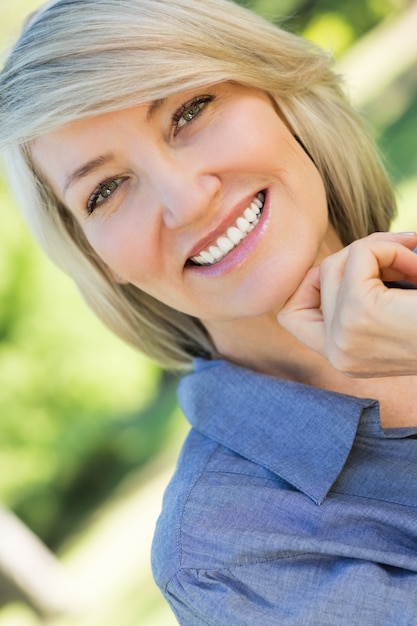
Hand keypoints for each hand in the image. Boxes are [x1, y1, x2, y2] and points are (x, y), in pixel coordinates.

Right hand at [278, 232, 416, 376]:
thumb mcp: (393, 310)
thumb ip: (362, 292)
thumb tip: (350, 255)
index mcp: (345, 357)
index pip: (292, 314)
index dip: (314, 281)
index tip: (358, 270)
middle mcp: (337, 354)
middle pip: (317, 278)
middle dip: (359, 255)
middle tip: (404, 256)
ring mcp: (344, 338)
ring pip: (335, 263)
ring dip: (378, 250)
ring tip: (414, 262)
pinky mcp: (358, 316)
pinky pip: (359, 257)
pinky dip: (390, 249)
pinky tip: (416, 264)